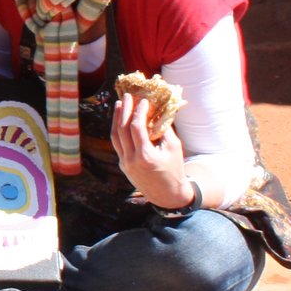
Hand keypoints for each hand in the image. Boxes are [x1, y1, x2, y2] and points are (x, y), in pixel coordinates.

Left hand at [111, 90, 190, 209]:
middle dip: (124, 110)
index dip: (138, 111)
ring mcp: (124, 163)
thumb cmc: (174, 169)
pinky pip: (117, 144)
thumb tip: (158, 109)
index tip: (143, 100)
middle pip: (122, 130)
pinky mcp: (123, 165)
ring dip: (116, 119)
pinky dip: (118, 130)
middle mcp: (131, 159)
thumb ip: (164, 128)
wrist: (167, 195)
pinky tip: (120, 120)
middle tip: (127, 96)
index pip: (136, 128)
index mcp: (145, 156)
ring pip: (115, 136)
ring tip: (120, 104)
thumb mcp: (173, 147)